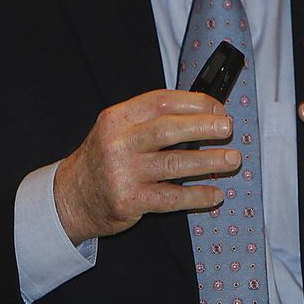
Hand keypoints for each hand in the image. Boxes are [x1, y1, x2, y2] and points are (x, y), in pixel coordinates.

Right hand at [54, 90, 240, 244]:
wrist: (71, 198)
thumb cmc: (106, 159)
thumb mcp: (118, 130)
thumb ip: (151, 121)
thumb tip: (205, 116)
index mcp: (118, 118)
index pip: (161, 101)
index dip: (195, 103)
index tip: (218, 110)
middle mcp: (118, 143)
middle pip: (168, 130)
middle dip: (203, 127)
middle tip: (228, 129)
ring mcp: (122, 173)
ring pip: (174, 164)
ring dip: (208, 161)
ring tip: (231, 160)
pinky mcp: (128, 201)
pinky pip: (171, 198)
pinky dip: (197, 196)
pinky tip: (215, 194)